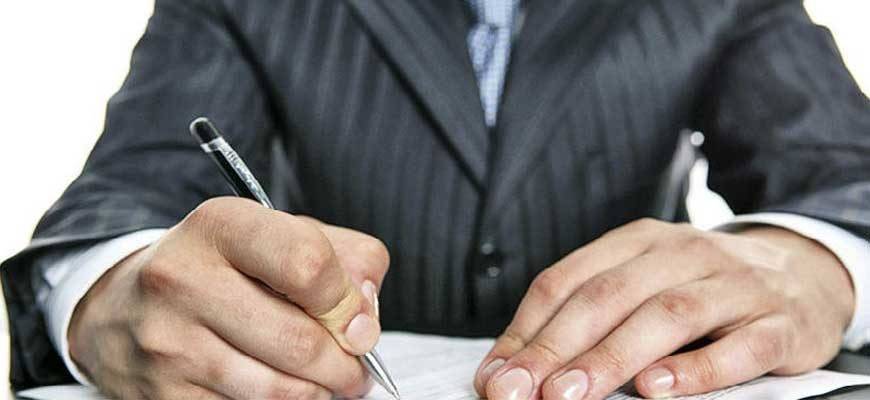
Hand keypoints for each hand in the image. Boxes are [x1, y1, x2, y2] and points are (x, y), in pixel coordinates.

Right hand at [68, 197, 389, 398]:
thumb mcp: (280, 237)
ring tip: (328, 383)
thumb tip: (364, 318)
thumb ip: (344, 259)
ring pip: (279, 392)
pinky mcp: (161, 395)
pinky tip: (285, 392)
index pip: (308, 264)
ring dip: (320, 394)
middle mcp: (183, 280)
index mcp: (221, 226)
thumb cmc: (224, 269)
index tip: (357, 320)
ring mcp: (167, 343)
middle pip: (300, 341)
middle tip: (356, 368)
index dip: (348, 301)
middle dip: (346, 365)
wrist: (123, 308)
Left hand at [474, 219, 854, 399]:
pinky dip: (696, 370)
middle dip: (558, 347)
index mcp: (637, 242)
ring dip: (613, 358)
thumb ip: (587, 315)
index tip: (497, 374)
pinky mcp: (778, 322)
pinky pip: (738, 347)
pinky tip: (658, 390)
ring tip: (572, 394)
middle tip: (523, 390)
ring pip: (666, 316)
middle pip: (608, 297)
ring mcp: (733, 284)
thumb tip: (516, 364)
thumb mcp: (643, 282)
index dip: (526, 329)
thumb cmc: (703, 285)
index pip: (567, 281)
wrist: (803, 271)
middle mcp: (682, 254)